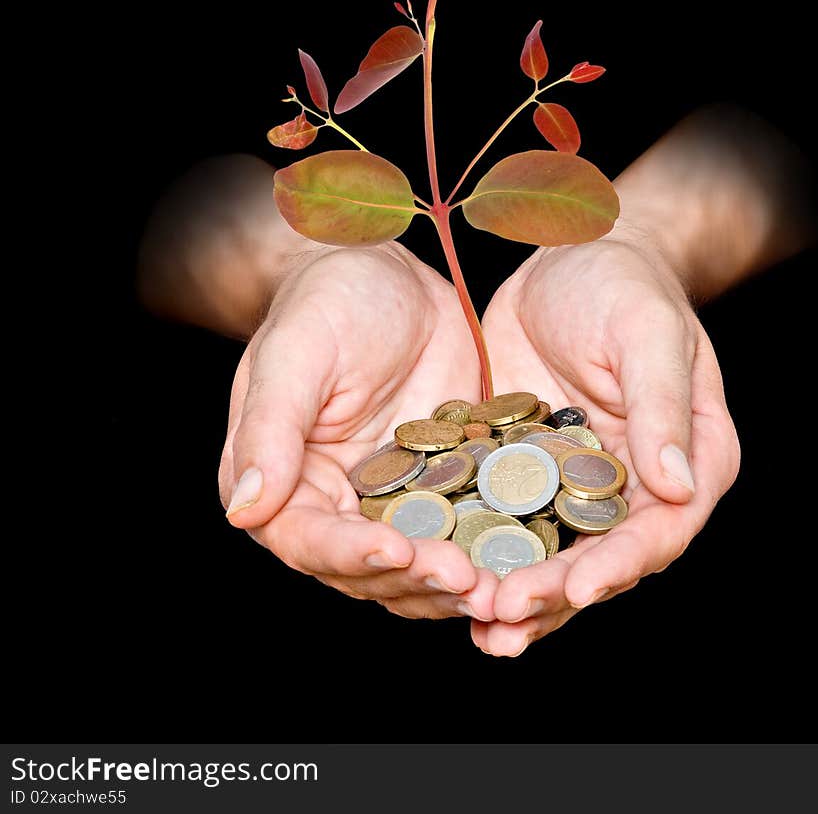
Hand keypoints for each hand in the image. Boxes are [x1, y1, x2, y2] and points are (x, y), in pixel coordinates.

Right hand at [218, 241, 498, 621]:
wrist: (392, 273)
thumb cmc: (330, 299)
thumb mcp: (297, 352)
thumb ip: (270, 429)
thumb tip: (246, 510)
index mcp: (283, 482)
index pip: (308, 541)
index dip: (351, 554)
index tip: (397, 553)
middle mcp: (334, 505)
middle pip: (369, 571)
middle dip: (417, 581)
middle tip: (469, 581)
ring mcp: (391, 502)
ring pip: (418, 568)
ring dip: (456, 585)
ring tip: (502, 587)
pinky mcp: (442, 489)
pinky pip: (464, 532)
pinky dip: (490, 551)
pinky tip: (528, 558)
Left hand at [476, 224, 739, 654]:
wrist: (571, 250)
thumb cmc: (626, 282)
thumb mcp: (647, 332)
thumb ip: (660, 406)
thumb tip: (676, 488)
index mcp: (689, 462)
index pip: (659, 530)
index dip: (618, 565)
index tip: (576, 589)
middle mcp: (636, 485)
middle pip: (601, 558)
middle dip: (555, 594)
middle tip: (504, 620)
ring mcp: (577, 482)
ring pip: (551, 552)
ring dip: (516, 591)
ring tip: (477, 627)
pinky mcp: (526, 468)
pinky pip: (504, 518)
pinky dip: (480, 548)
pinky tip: (444, 572)